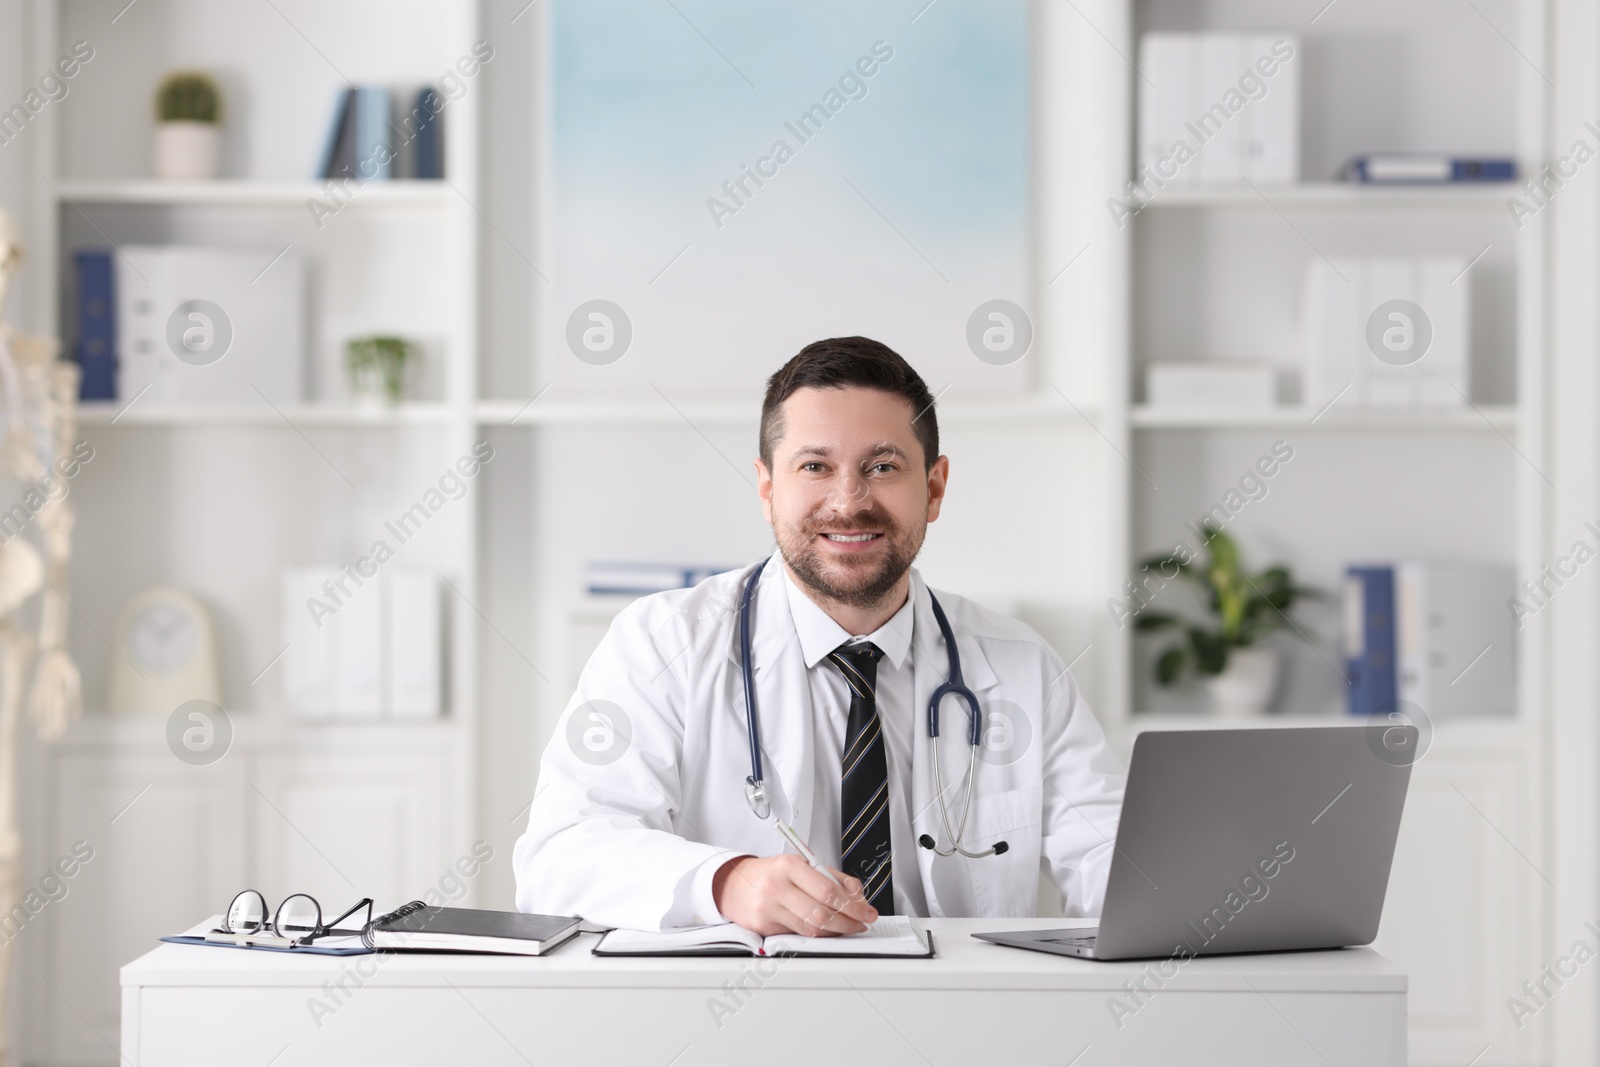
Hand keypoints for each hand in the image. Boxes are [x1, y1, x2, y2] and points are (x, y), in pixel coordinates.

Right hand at [711, 854, 877, 936]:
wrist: (734, 884)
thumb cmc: (771, 873)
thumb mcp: (801, 864)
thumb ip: (831, 876)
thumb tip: (857, 893)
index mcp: (789, 865)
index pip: (828, 890)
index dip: (853, 905)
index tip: (867, 911)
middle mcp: (777, 886)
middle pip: (822, 913)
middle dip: (849, 922)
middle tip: (862, 923)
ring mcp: (768, 908)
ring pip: (812, 928)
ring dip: (836, 930)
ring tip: (849, 927)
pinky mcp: (764, 926)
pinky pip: (799, 934)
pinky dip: (818, 934)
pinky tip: (827, 929)